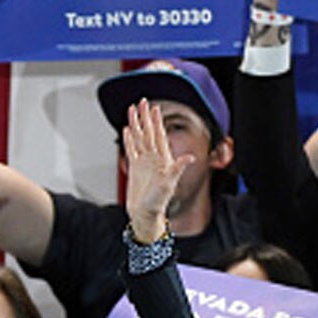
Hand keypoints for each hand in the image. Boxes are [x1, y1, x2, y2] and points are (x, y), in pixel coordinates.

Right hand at [124, 98, 193, 241]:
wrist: (145, 214)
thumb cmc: (158, 202)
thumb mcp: (169, 184)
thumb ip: (178, 169)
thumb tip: (189, 158)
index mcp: (162, 159)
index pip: (158, 135)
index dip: (156, 122)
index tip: (153, 108)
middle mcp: (153, 158)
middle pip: (148, 133)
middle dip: (145, 117)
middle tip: (142, 102)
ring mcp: (144, 163)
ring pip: (139, 138)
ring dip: (135, 125)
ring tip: (131, 111)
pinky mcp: (135, 169)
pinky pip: (131, 150)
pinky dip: (129, 140)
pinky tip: (127, 131)